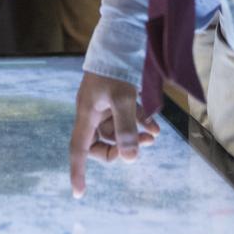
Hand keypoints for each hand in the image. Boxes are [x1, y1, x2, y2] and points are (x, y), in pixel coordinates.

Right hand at [68, 71, 159, 198]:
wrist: (120, 39)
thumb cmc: (115, 68)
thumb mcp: (123, 99)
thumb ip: (126, 128)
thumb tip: (129, 158)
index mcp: (87, 114)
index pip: (78, 149)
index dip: (78, 171)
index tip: (79, 193)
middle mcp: (92, 112)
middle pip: (101, 143)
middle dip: (122, 149)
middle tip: (144, 145)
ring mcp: (103, 106)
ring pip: (117, 131)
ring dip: (135, 136)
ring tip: (154, 136)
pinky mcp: (115, 98)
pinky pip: (125, 119)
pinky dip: (139, 124)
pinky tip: (154, 126)